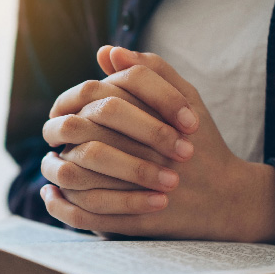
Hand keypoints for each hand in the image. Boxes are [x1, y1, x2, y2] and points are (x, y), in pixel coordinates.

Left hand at [41, 47, 274, 242]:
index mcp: (151, 120)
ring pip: (74, 174)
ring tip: (49, 162)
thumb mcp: (187, 98)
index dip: (74, 101)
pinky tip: (52, 194)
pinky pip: (82, 214)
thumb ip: (150, 71)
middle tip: (53, 133)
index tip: (65, 108)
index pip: (96, 99)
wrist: (225, 197)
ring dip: (54, 168)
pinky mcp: (130, 222)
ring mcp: (135, 191)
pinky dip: (60, 205)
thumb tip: (106, 50)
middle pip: (81, 133)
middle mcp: (140, 155)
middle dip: (60, 131)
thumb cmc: (203, 142)